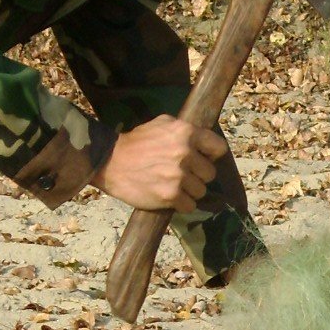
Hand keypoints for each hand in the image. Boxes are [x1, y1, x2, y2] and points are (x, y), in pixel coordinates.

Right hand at [91, 117, 225, 213]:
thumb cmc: (136, 142)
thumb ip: (184, 129)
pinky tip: (170, 197)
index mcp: (186, 132)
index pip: (219, 148)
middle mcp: (186, 153)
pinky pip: (189, 205)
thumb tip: (203, 140)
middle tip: (183, 174)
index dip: (211, 156)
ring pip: (201, 191)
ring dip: (190, 191)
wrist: (110, 161)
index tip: (203, 159)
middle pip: (210, 173)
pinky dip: (181, 204)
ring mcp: (179, 176)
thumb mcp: (162, 124)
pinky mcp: (170, 195)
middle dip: (198, 175)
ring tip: (174, 186)